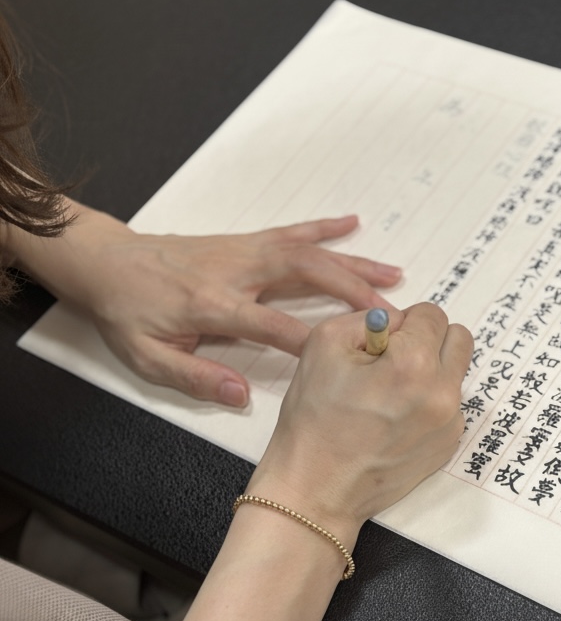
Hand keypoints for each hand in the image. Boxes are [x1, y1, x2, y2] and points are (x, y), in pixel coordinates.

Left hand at [10, 201, 401, 405]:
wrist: (108, 263)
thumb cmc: (128, 313)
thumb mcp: (147, 356)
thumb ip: (195, 376)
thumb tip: (239, 395)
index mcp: (214, 304)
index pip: (274, 323)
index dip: (312, 339)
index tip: (348, 355)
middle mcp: (237, 272)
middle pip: (306, 274)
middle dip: (352, 292)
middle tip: (389, 311)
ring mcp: (245, 251)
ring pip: (309, 252)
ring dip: (353, 263)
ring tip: (393, 275)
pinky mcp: (245, 241)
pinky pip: (292, 232)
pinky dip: (324, 228)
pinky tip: (352, 224)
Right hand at [247, 305, 471, 541]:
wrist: (316, 491)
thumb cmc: (314, 420)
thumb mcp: (325, 344)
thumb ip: (368, 318)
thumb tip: (398, 321)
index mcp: (415, 364)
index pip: (432, 314)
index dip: (402, 322)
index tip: (380, 343)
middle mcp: (443, 393)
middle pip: (458, 338)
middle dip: (428, 340)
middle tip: (392, 360)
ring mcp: (451, 423)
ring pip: (454, 373)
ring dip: (430, 372)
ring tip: (388, 395)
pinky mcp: (449, 445)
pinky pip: (450, 406)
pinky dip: (429, 403)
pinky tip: (395, 420)